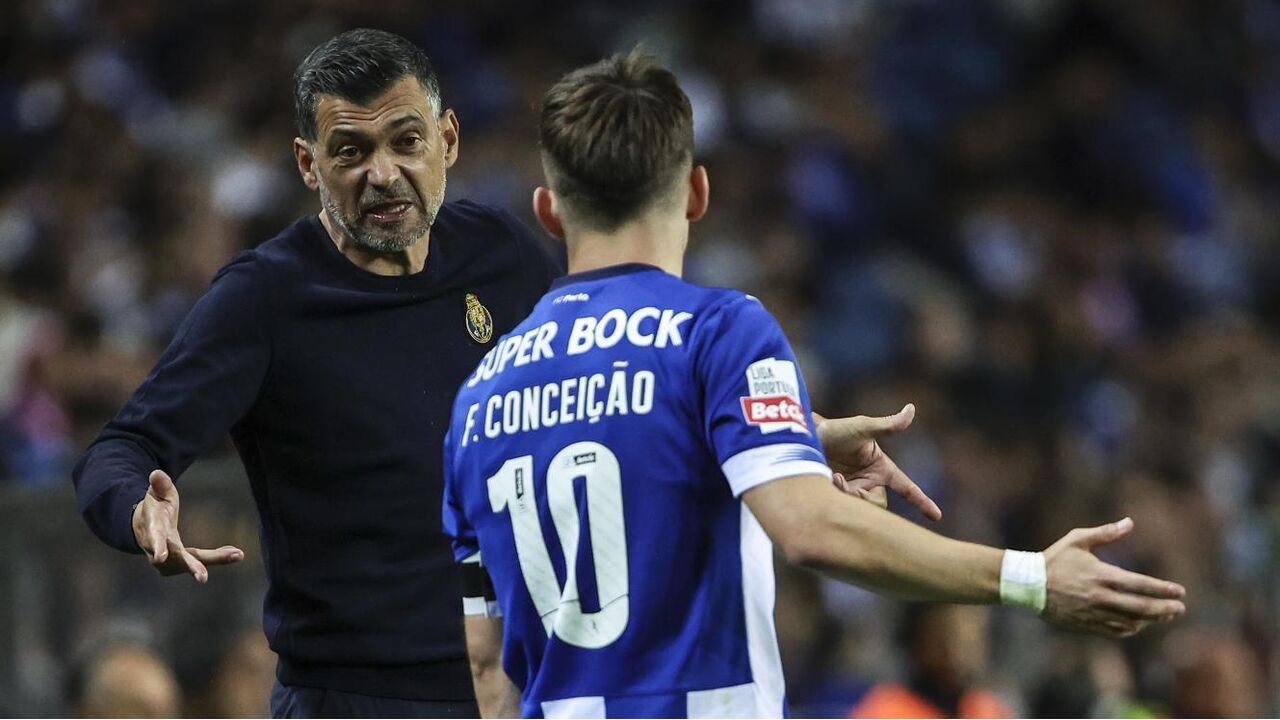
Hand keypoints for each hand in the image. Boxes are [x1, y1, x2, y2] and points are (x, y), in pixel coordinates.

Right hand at [131, 469, 244, 582]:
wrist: (143, 527)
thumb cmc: (154, 508)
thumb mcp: (156, 494)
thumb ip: (159, 485)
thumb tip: (156, 473)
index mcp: (152, 530)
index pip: (154, 539)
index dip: (157, 547)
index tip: (161, 558)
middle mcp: (159, 549)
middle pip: (176, 558)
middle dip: (191, 566)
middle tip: (203, 577)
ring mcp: (168, 560)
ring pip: (191, 562)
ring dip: (214, 560)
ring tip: (237, 554)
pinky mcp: (179, 564)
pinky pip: (199, 561)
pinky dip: (217, 558)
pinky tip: (236, 554)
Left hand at [816, 403, 941, 520]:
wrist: (804, 439)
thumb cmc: (836, 429)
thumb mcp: (862, 427)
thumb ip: (888, 425)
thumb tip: (911, 409)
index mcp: (882, 468)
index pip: (906, 487)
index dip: (922, 501)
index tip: (937, 516)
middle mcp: (870, 482)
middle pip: (878, 505)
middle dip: (863, 499)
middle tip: (843, 484)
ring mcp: (854, 491)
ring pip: (860, 508)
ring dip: (847, 496)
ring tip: (832, 478)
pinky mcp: (838, 497)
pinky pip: (843, 507)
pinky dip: (836, 496)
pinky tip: (826, 481)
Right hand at [1042, 517, 1185, 637]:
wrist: (1028, 585)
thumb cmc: (1054, 559)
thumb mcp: (1077, 539)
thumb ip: (1105, 533)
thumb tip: (1130, 522)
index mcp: (1100, 574)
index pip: (1140, 584)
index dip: (1162, 589)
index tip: (1180, 591)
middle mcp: (1100, 596)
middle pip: (1141, 607)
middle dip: (1164, 609)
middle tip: (1179, 608)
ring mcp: (1093, 613)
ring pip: (1131, 622)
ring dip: (1151, 620)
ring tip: (1164, 615)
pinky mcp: (1086, 624)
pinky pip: (1115, 631)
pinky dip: (1132, 629)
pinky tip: (1140, 623)